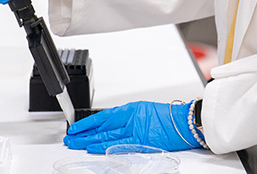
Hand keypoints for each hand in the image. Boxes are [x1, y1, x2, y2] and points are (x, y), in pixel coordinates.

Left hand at [64, 101, 201, 152]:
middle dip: (84, 133)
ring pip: (107, 135)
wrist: (186, 121)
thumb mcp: (145, 113)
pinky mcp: (141, 139)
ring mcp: (135, 129)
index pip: (104, 117)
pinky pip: (119, 144)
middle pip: (102, 127)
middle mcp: (131, 117)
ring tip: (75, 144)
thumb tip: (112, 130)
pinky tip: (92, 148)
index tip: (75, 127)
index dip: (88, 122)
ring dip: (89, 140)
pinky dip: (104, 147)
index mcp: (132, 109)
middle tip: (70, 138)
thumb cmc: (169, 118)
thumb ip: (129, 121)